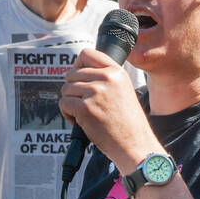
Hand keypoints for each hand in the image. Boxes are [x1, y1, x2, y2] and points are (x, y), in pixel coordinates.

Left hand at [60, 47, 158, 171]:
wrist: (135, 144)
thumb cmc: (128, 122)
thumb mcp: (124, 90)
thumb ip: (105, 77)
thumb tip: (79, 71)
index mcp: (117, 72)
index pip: (87, 54)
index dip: (78, 65)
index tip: (79, 78)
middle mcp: (107, 78)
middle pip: (72, 74)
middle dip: (73, 90)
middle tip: (84, 104)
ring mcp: (95, 92)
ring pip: (66, 89)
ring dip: (70, 103)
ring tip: (85, 114)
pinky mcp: (85, 108)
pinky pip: (64, 103)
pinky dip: (67, 114)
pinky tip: (81, 122)